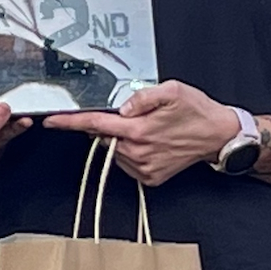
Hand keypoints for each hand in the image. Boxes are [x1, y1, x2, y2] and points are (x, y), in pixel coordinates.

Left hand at [44, 80, 238, 188]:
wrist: (219, 136)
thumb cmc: (197, 111)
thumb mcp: (172, 90)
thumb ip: (141, 96)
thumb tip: (121, 108)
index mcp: (139, 130)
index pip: (95, 126)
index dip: (70, 123)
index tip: (51, 121)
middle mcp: (138, 153)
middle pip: (105, 138)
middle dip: (109, 127)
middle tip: (133, 116)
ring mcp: (144, 169)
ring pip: (116, 151)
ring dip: (123, 140)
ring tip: (150, 129)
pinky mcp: (151, 178)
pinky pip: (128, 163)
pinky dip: (132, 152)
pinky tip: (153, 143)